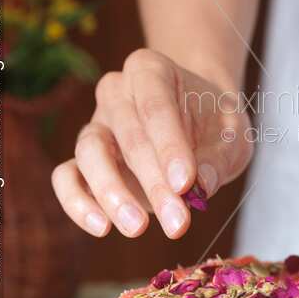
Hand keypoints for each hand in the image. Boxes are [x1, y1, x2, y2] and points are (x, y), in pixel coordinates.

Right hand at [52, 49, 251, 237]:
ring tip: (138, 227)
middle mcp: (116, 92)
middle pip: (126, 134)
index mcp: (150, 70)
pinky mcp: (83, 159)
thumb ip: (219, 158)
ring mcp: (96, 125)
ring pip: (89, 153)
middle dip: (152, 182)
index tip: (185, 183)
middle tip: (177, 221)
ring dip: (112, 193)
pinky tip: (102, 227)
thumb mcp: (232, 135)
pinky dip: (77, 202)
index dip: (169, 146)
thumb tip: (201, 186)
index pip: (155, 105)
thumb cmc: (215, 124)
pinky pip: (66, 177)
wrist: (199, 127)